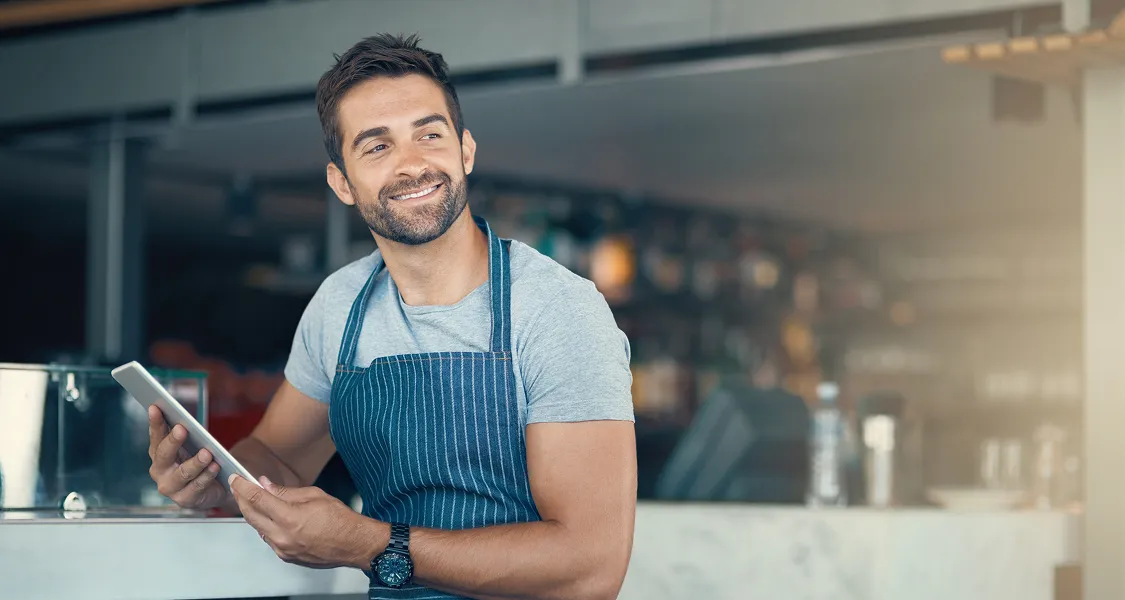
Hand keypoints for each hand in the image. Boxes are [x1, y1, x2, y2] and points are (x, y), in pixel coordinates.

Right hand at [146, 405, 227, 509]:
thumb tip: (182, 417)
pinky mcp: (185, 500)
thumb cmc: (200, 460)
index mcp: (159, 454)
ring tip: (207, 453)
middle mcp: (160, 471)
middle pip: (164, 455)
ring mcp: (171, 487)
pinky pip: (197, 486)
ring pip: (182, 473)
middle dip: (173, 441)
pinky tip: (216, 467)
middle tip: (182, 429)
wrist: (216, 487)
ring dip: (195, 462)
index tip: (156, 407)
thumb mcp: (193, 445)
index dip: (155, 422)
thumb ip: (185, 433)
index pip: (156, 436)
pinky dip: (207, 475)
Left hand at [229, 474, 384, 569]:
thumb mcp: (314, 496)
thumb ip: (286, 491)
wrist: (354, 544)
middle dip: (241, 499)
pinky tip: (269, 517)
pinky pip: (269, 538)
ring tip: (254, 500)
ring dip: (253, 513)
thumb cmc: (340, 520)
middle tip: (237, 488)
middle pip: (250, 515)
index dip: (243, 487)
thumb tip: (266, 485)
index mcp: (290, 518)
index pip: (257, 499)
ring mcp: (283, 549)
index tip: (236, 479)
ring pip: (258, 528)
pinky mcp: (286, 557)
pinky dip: (265, 526)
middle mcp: (282, 536)